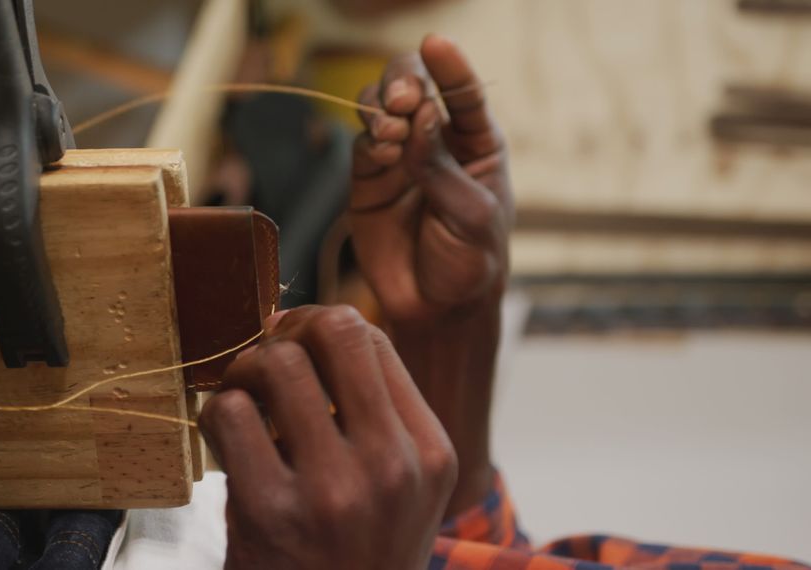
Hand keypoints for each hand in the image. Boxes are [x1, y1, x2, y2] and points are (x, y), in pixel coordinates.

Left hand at [200, 306, 457, 569]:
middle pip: (333, 332)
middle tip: (264, 356)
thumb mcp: (400, 489)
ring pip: (276, 364)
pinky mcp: (272, 513)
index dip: (321, 325)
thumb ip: (373, 414)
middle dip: (286, 330)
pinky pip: (231, 414)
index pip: (373, 340)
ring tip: (241, 398)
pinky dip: (216, 415)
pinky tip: (224, 441)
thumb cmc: (357, 556)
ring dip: (244, 370)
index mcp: (429, 452)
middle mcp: (392, 465)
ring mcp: (334, 490)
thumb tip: (305, 326)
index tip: (294, 340)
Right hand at [350, 34, 512, 325]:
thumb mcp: (471, 216)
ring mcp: (398, 157)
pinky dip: (368, 139)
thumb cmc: (468, 261)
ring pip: (380, 107)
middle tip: (404, 99)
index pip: (464, 93)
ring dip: (380, 106)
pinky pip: (362, 144)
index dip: (451, 66)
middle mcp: (435, 140)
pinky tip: (381, 150)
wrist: (435, 307)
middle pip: (414, 86)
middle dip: (405, 80)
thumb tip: (421, 118)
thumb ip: (443, 169)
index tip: (436, 43)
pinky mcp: (366, 179)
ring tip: (390, 129)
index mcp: (476, 142)